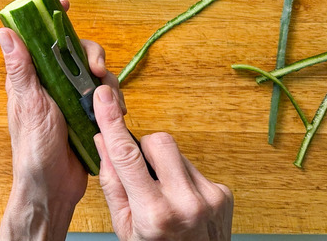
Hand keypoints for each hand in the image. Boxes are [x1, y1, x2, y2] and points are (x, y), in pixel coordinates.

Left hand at [0, 0, 121, 239]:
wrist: (54, 186)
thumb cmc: (33, 148)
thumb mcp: (28, 103)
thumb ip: (21, 68)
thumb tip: (4, 31)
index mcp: (31, 78)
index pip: (41, 39)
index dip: (53, 20)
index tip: (66, 5)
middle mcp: (52, 85)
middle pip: (77, 52)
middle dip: (92, 56)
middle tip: (98, 70)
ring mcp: (72, 100)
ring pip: (97, 74)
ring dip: (107, 83)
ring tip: (106, 101)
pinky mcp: (88, 115)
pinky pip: (107, 97)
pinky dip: (113, 101)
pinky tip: (113, 114)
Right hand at [93, 85, 232, 240]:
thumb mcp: (124, 228)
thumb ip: (112, 183)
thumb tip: (103, 141)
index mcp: (154, 214)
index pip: (127, 156)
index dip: (112, 122)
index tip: (103, 99)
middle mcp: (185, 204)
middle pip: (158, 142)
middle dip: (144, 149)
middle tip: (141, 172)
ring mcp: (209, 198)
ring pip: (177, 152)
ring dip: (164, 165)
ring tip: (163, 194)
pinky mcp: (223, 194)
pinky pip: (194, 168)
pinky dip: (182, 178)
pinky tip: (181, 201)